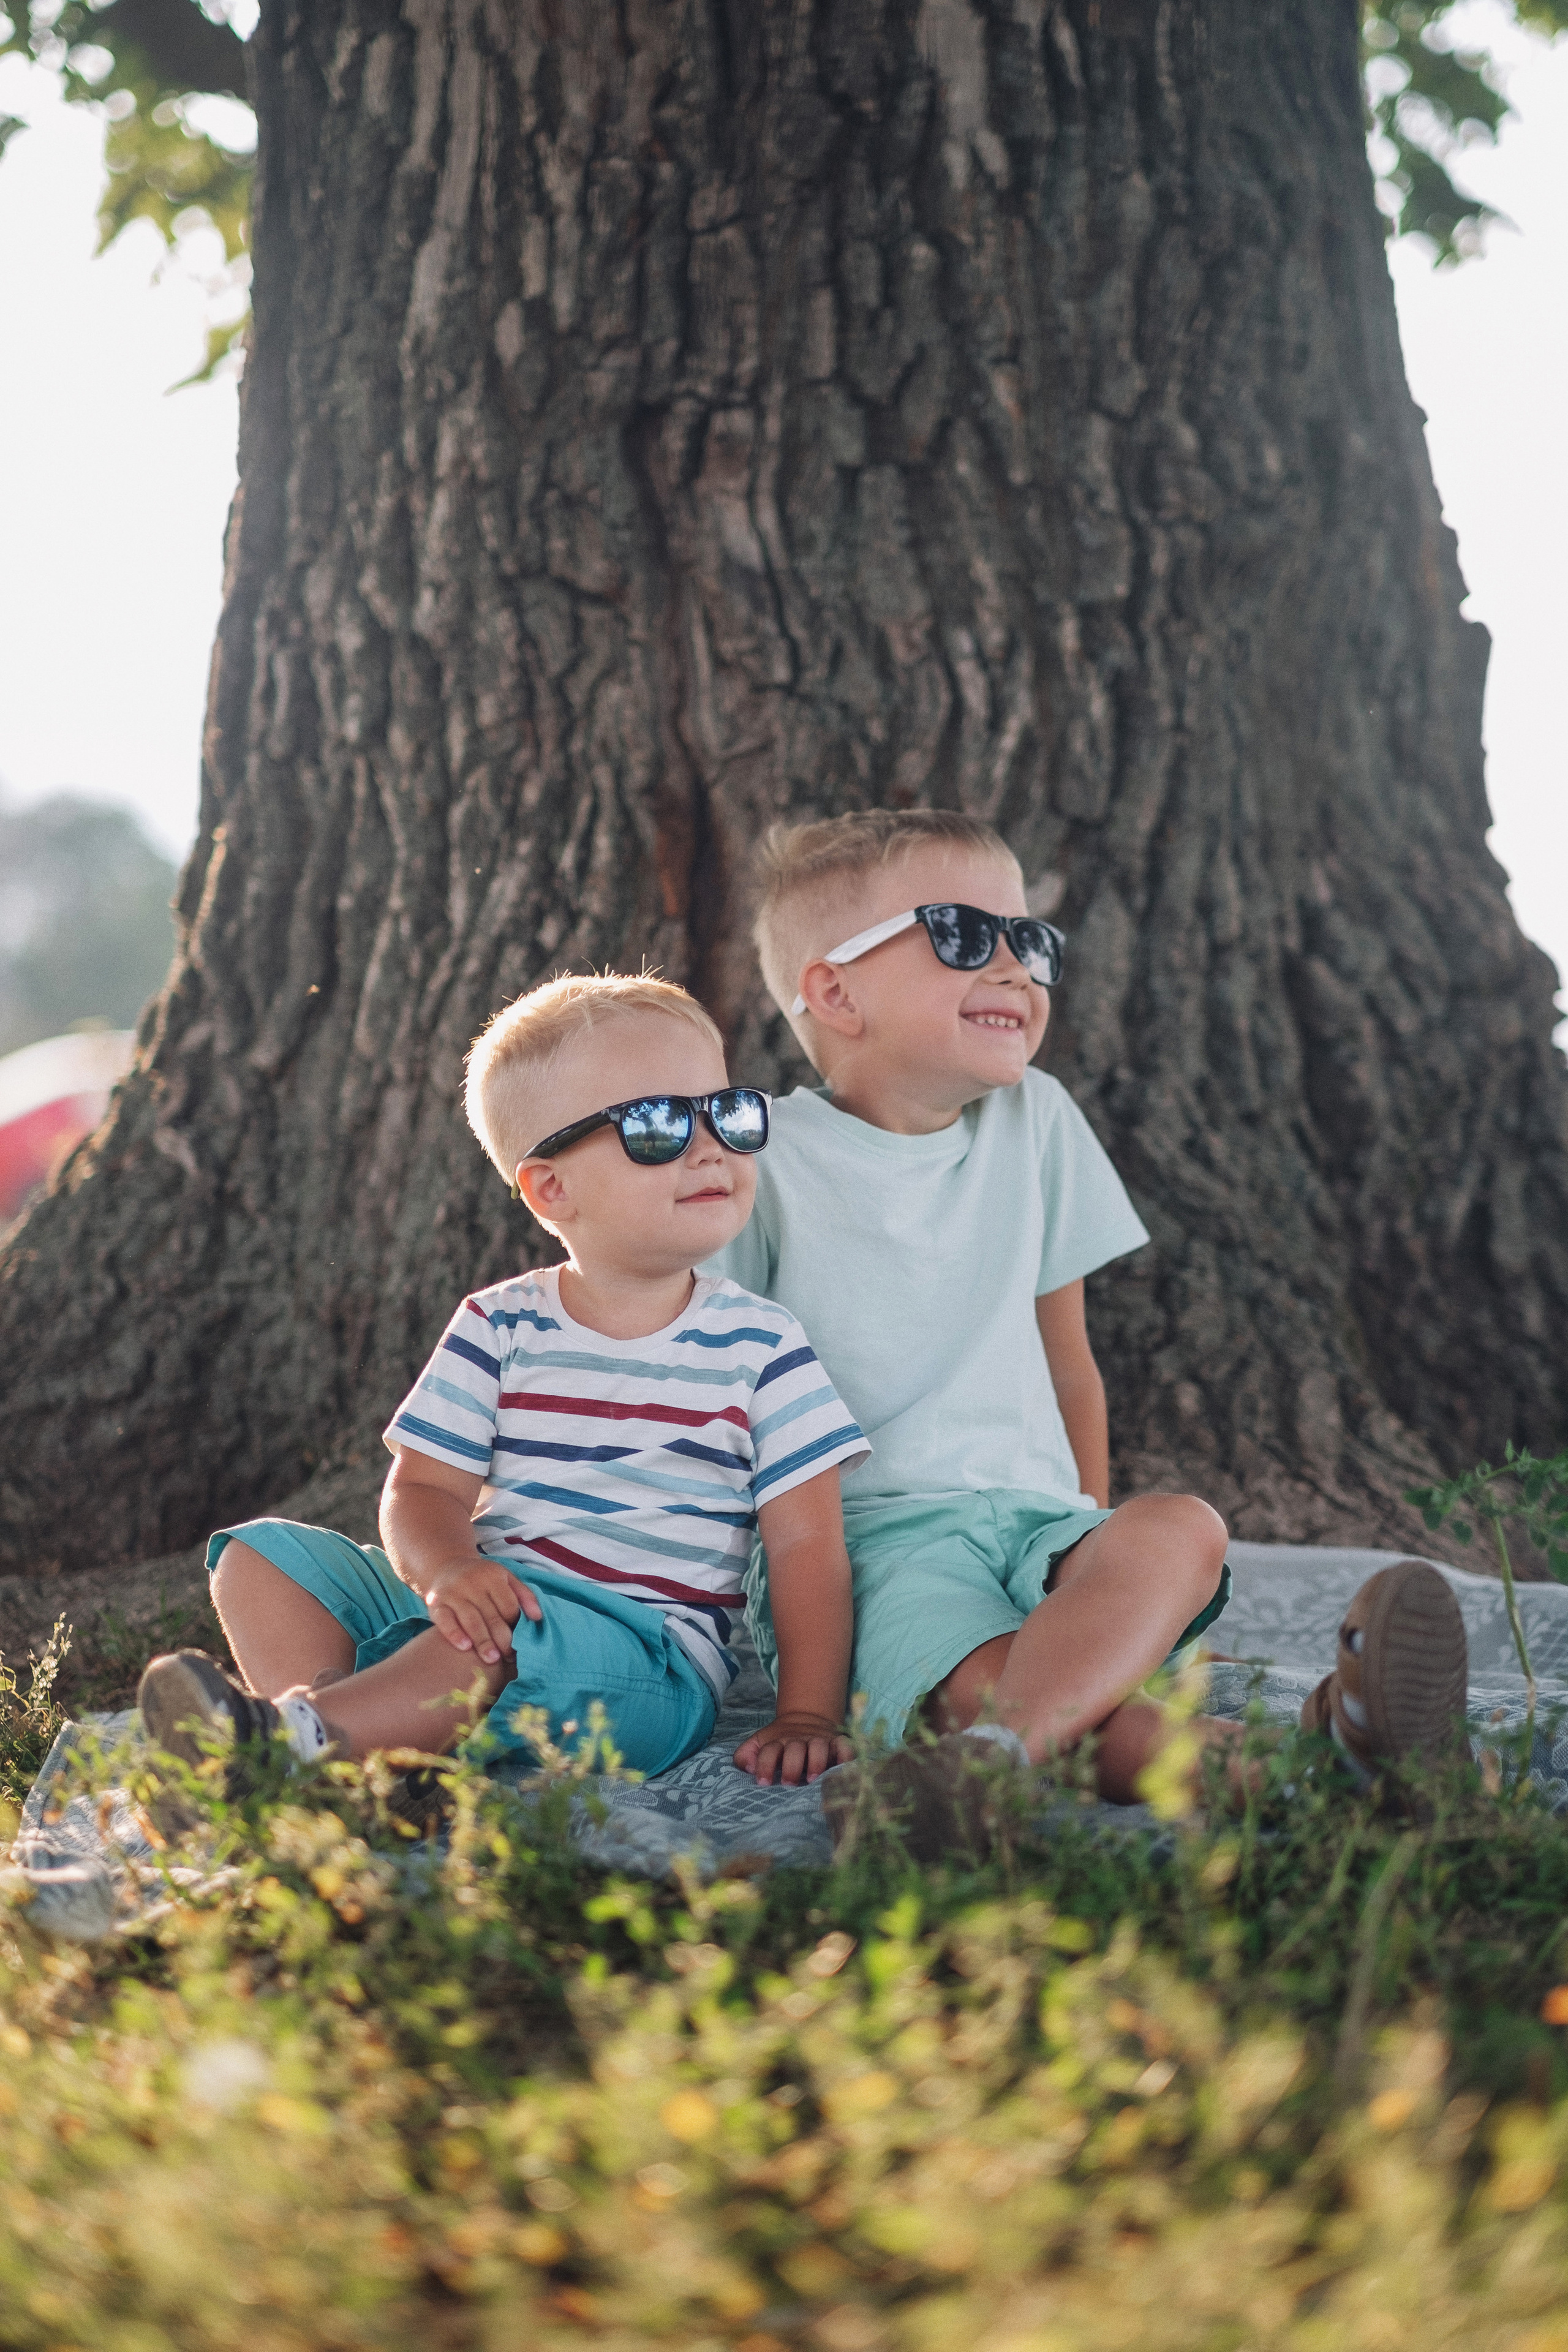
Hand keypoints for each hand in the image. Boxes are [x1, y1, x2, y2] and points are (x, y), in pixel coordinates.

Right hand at [422, 1555, 537, 1663]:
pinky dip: (455, 1634)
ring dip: (483, 1641)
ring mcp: (452, 1593)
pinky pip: (444, 1621)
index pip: (508, 1604)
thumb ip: (524, 1595)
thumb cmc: (482, 1579)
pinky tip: (465, 1648)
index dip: (516, 1625)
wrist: (446, 1567)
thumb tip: (538, 1617)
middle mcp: (471, 1583)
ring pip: (470, 1620)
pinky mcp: (435, 1604)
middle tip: (510, 1657)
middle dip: (502, 1638)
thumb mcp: (505, 1578)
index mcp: (492, 1576)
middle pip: (491, 1615)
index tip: (521, 1642)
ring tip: (492, 1659)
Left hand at [733, 1713, 852, 1786]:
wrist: (805, 1719)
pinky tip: (844, 1767)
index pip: (769, 1751)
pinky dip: (846, 1754)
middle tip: (789, 1784)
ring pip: (819, 1746)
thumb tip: (747, 1768)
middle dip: (792, 1766)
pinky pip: (845, 1745)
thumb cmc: (779, 1742)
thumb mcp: (759, 1744)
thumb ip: (745, 1755)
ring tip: (813, 1779)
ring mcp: (819, 1740)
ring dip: (817, 1762)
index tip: (763, 1783)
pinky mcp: (837, 1742)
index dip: (765, 1765)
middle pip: (795, 1749)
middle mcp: (799, 1740)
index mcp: (777, 1742)